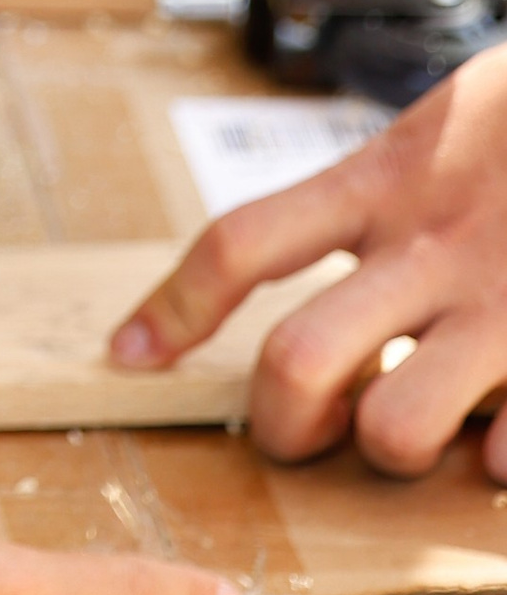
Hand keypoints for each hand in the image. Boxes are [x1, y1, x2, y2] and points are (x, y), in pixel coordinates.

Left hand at [113, 43, 506, 469]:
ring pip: (393, 429)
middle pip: (294, 364)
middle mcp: (430, 245)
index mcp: (381, 180)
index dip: (168, 309)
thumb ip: (375, 198)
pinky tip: (505, 449)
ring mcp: (505, 302)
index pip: (240, 244)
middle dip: (281, 424)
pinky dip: (500, 464)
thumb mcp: (440, 129)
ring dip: (392, 449)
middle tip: (303, 434)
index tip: (125, 360)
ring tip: (415, 429)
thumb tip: (311, 276)